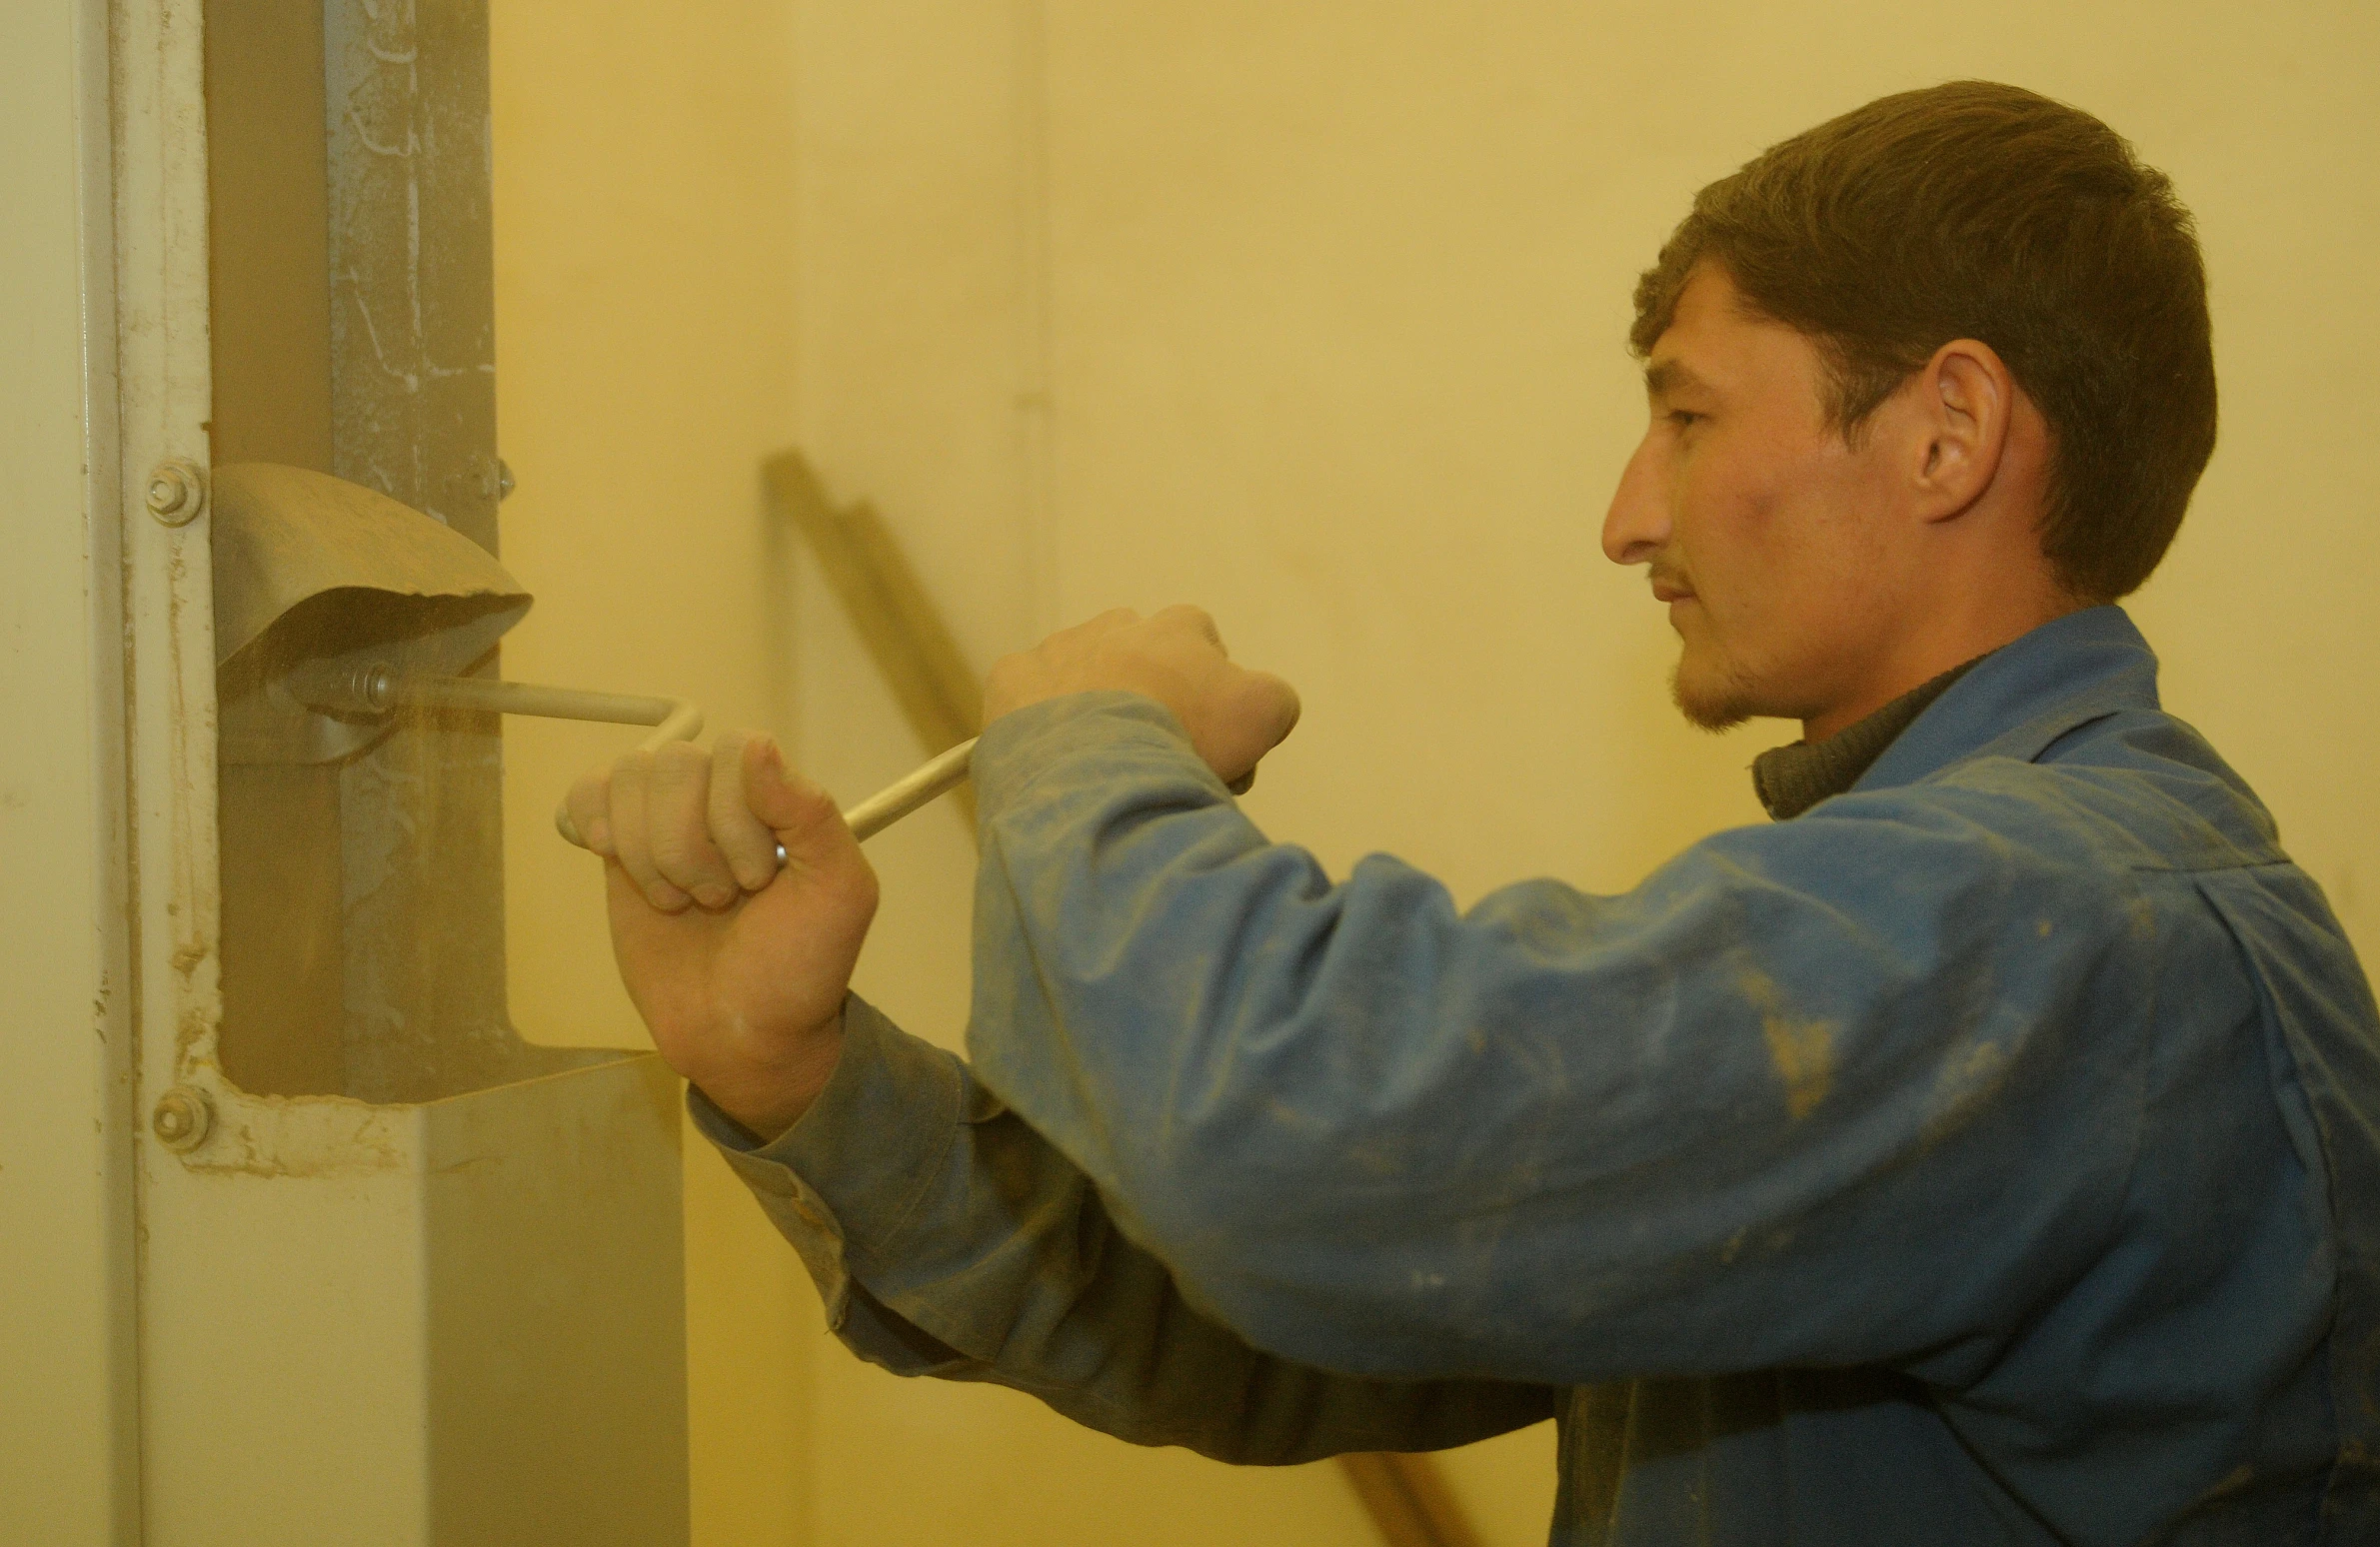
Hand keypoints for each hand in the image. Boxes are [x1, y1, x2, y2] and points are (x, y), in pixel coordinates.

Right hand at [562, 731, 877, 1140]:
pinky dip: (594, 820)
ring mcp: (665, 819)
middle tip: (719, 901)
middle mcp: (720, 796)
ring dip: (650, 854)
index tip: (758, 881)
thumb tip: (756, 744)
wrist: (741, 1032)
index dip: (734, 819)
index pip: (735, 751)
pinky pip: (588, 793)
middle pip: (675, 764)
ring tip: (681, 902)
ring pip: (629, 778)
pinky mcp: (619, 849)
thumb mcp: (840, 891)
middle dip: (690, 847)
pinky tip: (612, 858)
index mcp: (778, 797)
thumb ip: (811, 811)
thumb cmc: (800, 965)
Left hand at [983, 605, 1300, 789]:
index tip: (1207, 739)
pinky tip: (1054, 757)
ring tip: (1101, 763)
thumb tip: (1256, 703)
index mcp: (1178, 627)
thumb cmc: (1188, 738)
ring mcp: (1060, 649)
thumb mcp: (1266, 714)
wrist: (1098, 769)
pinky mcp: (1012, 680)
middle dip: (1148, 697)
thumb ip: (1273, 698)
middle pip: (1140, 659)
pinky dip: (1038, 721)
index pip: (1204, 646)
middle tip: (1154, 755)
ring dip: (1092, 708)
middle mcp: (1117, 626)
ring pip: (1081, 674)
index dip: (1211, 695)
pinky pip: (1026, 694)